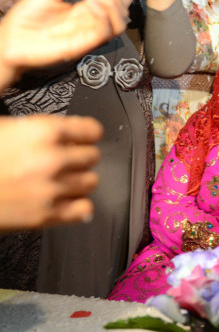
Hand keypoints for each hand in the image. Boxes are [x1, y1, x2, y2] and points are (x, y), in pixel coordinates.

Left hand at [0, 0, 126, 86]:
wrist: (9, 40)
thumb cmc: (25, 18)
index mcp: (83, 9)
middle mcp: (90, 21)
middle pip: (118, 5)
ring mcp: (88, 33)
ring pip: (119, 20)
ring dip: (113, 2)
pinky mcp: (84, 45)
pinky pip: (105, 31)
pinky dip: (105, 15)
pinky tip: (91, 2)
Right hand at [0, 115, 100, 229]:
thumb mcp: (0, 124)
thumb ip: (31, 123)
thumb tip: (51, 120)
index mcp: (42, 131)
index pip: (92, 130)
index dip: (86, 133)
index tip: (84, 136)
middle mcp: (51, 159)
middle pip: (92, 156)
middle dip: (80, 156)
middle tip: (66, 158)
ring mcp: (50, 189)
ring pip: (90, 182)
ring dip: (79, 179)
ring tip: (62, 178)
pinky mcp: (44, 216)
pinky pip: (83, 210)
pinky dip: (77, 205)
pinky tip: (64, 199)